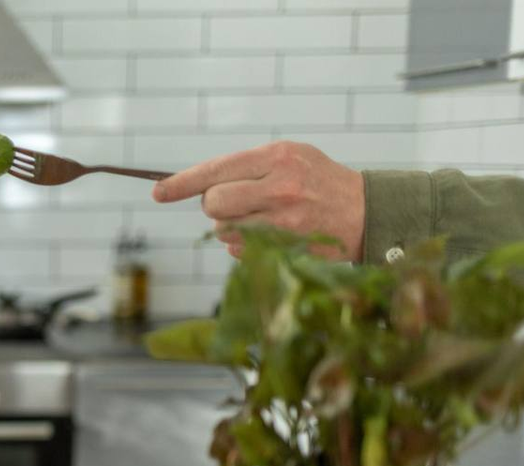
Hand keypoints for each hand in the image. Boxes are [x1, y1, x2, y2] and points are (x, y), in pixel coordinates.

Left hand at [152, 141, 364, 261]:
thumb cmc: (318, 181)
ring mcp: (284, 222)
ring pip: (223, 229)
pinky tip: (267, 233)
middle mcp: (280, 188)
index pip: (216, 169)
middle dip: (213, 204)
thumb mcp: (290, 157)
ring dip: (229, 226)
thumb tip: (197, 185)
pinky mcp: (285, 249)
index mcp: (279, 157)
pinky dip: (242, 244)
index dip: (182, 182)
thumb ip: (247, 167)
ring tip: (258, 216)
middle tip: (233, 202)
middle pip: (213, 203)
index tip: (158, 191)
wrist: (365, 212)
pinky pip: (239, 250)